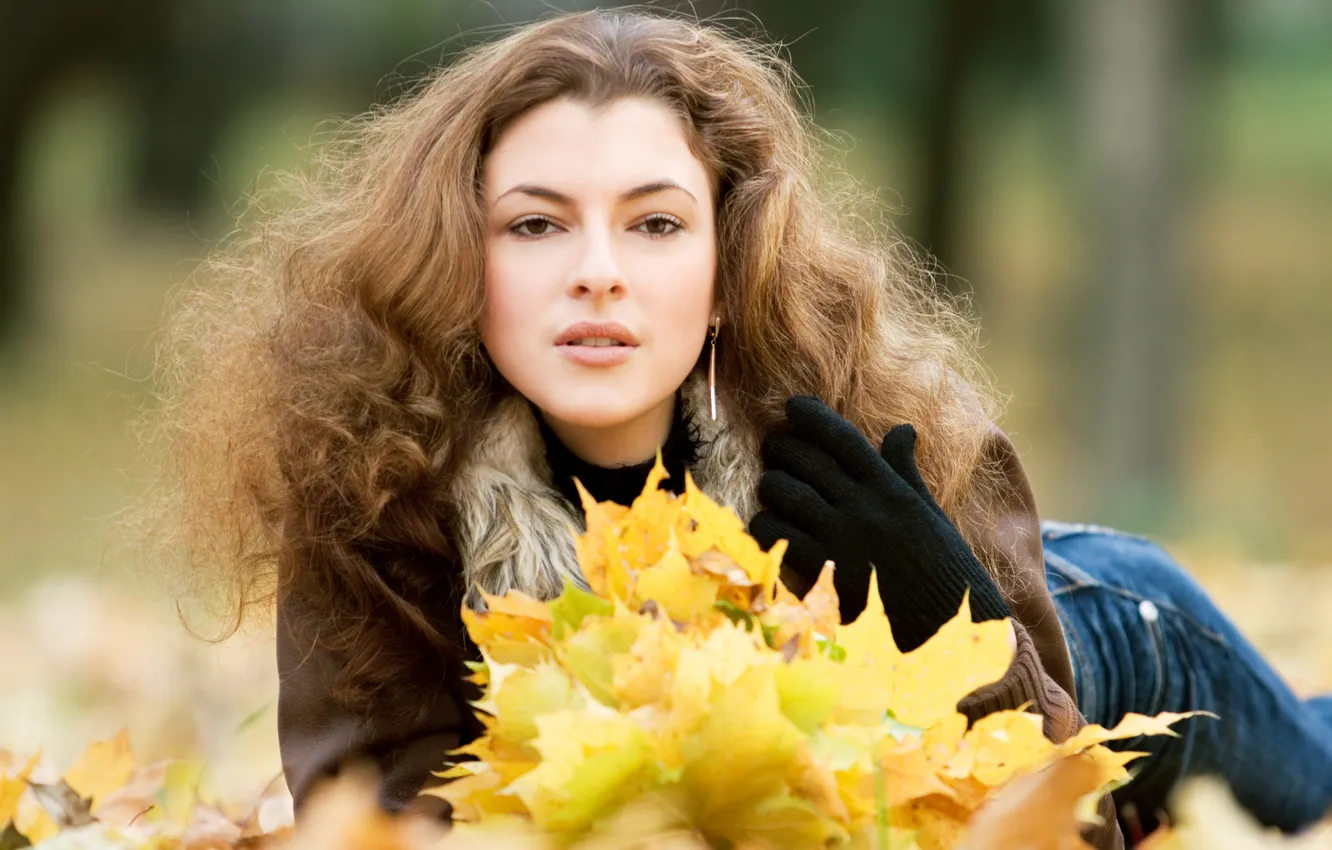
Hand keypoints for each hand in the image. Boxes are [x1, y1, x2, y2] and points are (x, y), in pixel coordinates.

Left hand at [748, 395, 1009, 650]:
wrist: (949, 635)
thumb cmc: (942, 575)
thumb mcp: (930, 518)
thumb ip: (906, 473)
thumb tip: (902, 428)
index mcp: (894, 493)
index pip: (845, 440)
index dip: (814, 417)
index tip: (792, 405)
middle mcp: (866, 510)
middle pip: (808, 461)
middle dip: (782, 449)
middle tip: (773, 448)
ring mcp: (843, 541)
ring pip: (785, 493)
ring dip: (771, 488)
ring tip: (771, 489)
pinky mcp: (824, 575)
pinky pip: (777, 537)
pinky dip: (765, 527)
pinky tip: (765, 527)